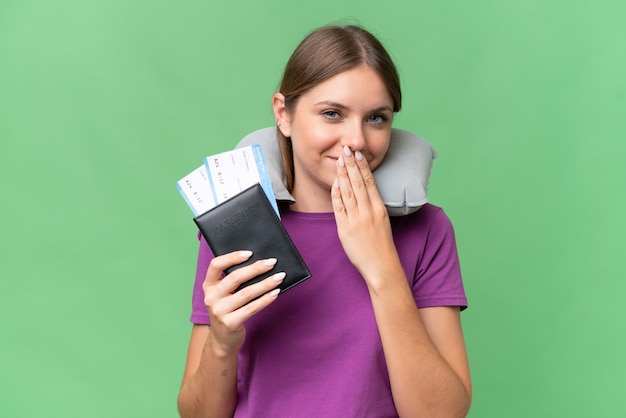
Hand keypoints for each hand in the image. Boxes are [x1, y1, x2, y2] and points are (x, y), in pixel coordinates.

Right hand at [202, 251, 284, 355]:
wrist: (222, 340)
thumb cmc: (228, 310)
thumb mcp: (224, 295)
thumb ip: (233, 281)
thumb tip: (260, 263)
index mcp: (208, 286)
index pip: (215, 265)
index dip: (232, 257)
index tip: (250, 253)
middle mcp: (211, 297)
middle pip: (235, 278)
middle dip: (256, 268)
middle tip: (272, 262)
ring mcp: (219, 311)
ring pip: (246, 293)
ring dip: (265, 283)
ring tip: (279, 276)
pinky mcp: (230, 323)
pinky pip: (252, 308)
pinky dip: (266, 299)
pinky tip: (275, 293)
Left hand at [331, 146, 398, 280]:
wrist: (381, 266)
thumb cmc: (381, 244)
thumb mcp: (382, 220)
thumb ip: (372, 205)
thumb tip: (363, 190)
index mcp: (379, 208)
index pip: (369, 183)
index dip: (362, 167)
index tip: (358, 154)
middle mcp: (368, 212)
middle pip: (358, 183)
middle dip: (352, 165)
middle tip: (346, 149)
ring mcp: (357, 220)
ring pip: (348, 193)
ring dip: (343, 175)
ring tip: (340, 161)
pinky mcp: (346, 230)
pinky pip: (340, 209)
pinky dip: (337, 195)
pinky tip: (335, 184)